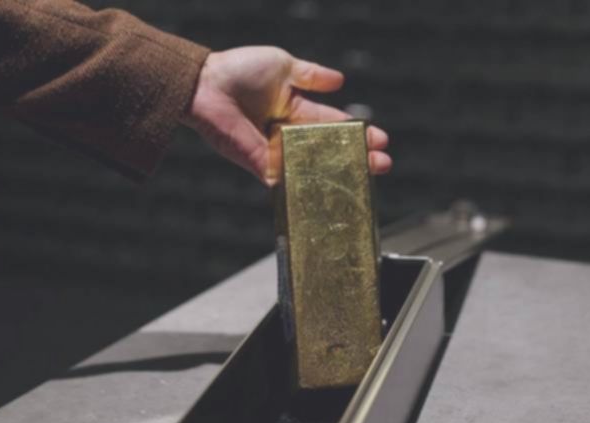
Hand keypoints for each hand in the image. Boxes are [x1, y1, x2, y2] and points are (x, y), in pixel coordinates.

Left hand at [183, 46, 390, 184]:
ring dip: (341, 172)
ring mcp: (277, 152)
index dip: (357, 132)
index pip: (333, 124)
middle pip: (330, 149)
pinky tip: (332, 191)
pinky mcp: (261, 165)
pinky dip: (308, 186)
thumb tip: (341, 81)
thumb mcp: (283, 65)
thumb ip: (312, 75)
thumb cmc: (240, 70)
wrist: (207, 84)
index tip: (381, 139)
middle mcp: (289, 134)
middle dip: (357, 156)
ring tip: (368, 175)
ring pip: (315, 167)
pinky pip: (287, 179)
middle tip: (382, 163)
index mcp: (296, 110)